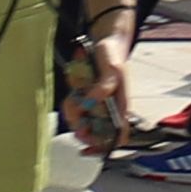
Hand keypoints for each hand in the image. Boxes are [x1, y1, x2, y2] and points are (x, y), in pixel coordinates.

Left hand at [68, 36, 132, 152]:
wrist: (103, 42)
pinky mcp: (84, 99)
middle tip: (76, 120)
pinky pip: (72, 109)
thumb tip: (90, 103)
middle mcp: (109, 109)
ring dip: (73, 113)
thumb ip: (104, 86)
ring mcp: (96, 105)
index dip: (105, 147)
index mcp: (121, 106)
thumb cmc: (112, 55)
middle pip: (94, 134)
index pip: (118, 135)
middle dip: (82, 130)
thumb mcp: (112, 68)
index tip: (88, 149)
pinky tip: (73, 92)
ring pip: (80, 122)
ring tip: (75, 95)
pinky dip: (69, 104)